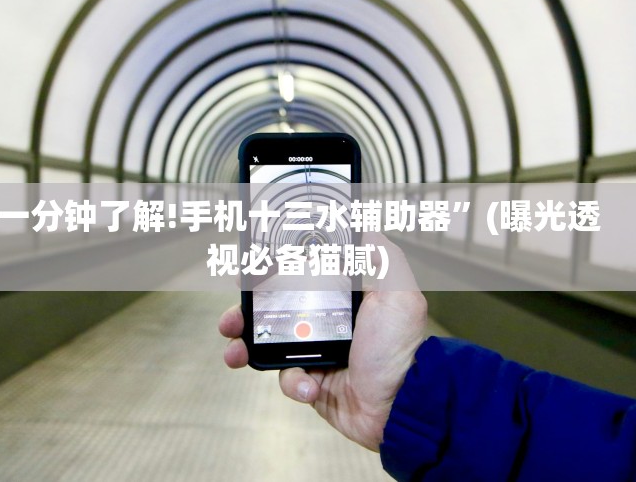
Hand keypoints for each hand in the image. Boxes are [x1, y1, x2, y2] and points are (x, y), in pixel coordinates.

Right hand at [219, 234, 427, 451]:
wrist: (401, 407)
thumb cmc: (401, 349)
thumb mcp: (399, 295)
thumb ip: (384, 257)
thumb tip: (364, 228)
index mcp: (341, 299)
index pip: (299, 278)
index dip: (271, 274)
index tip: (251, 271)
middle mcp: (325, 323)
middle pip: (274, 309)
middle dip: (246, 312)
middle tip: (233, 316)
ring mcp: (316, 353)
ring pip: (269, 344)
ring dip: (246, 346)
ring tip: (236, 351)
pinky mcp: (312, 381)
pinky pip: (287, 379)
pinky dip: (292, 382)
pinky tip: (307, 385)